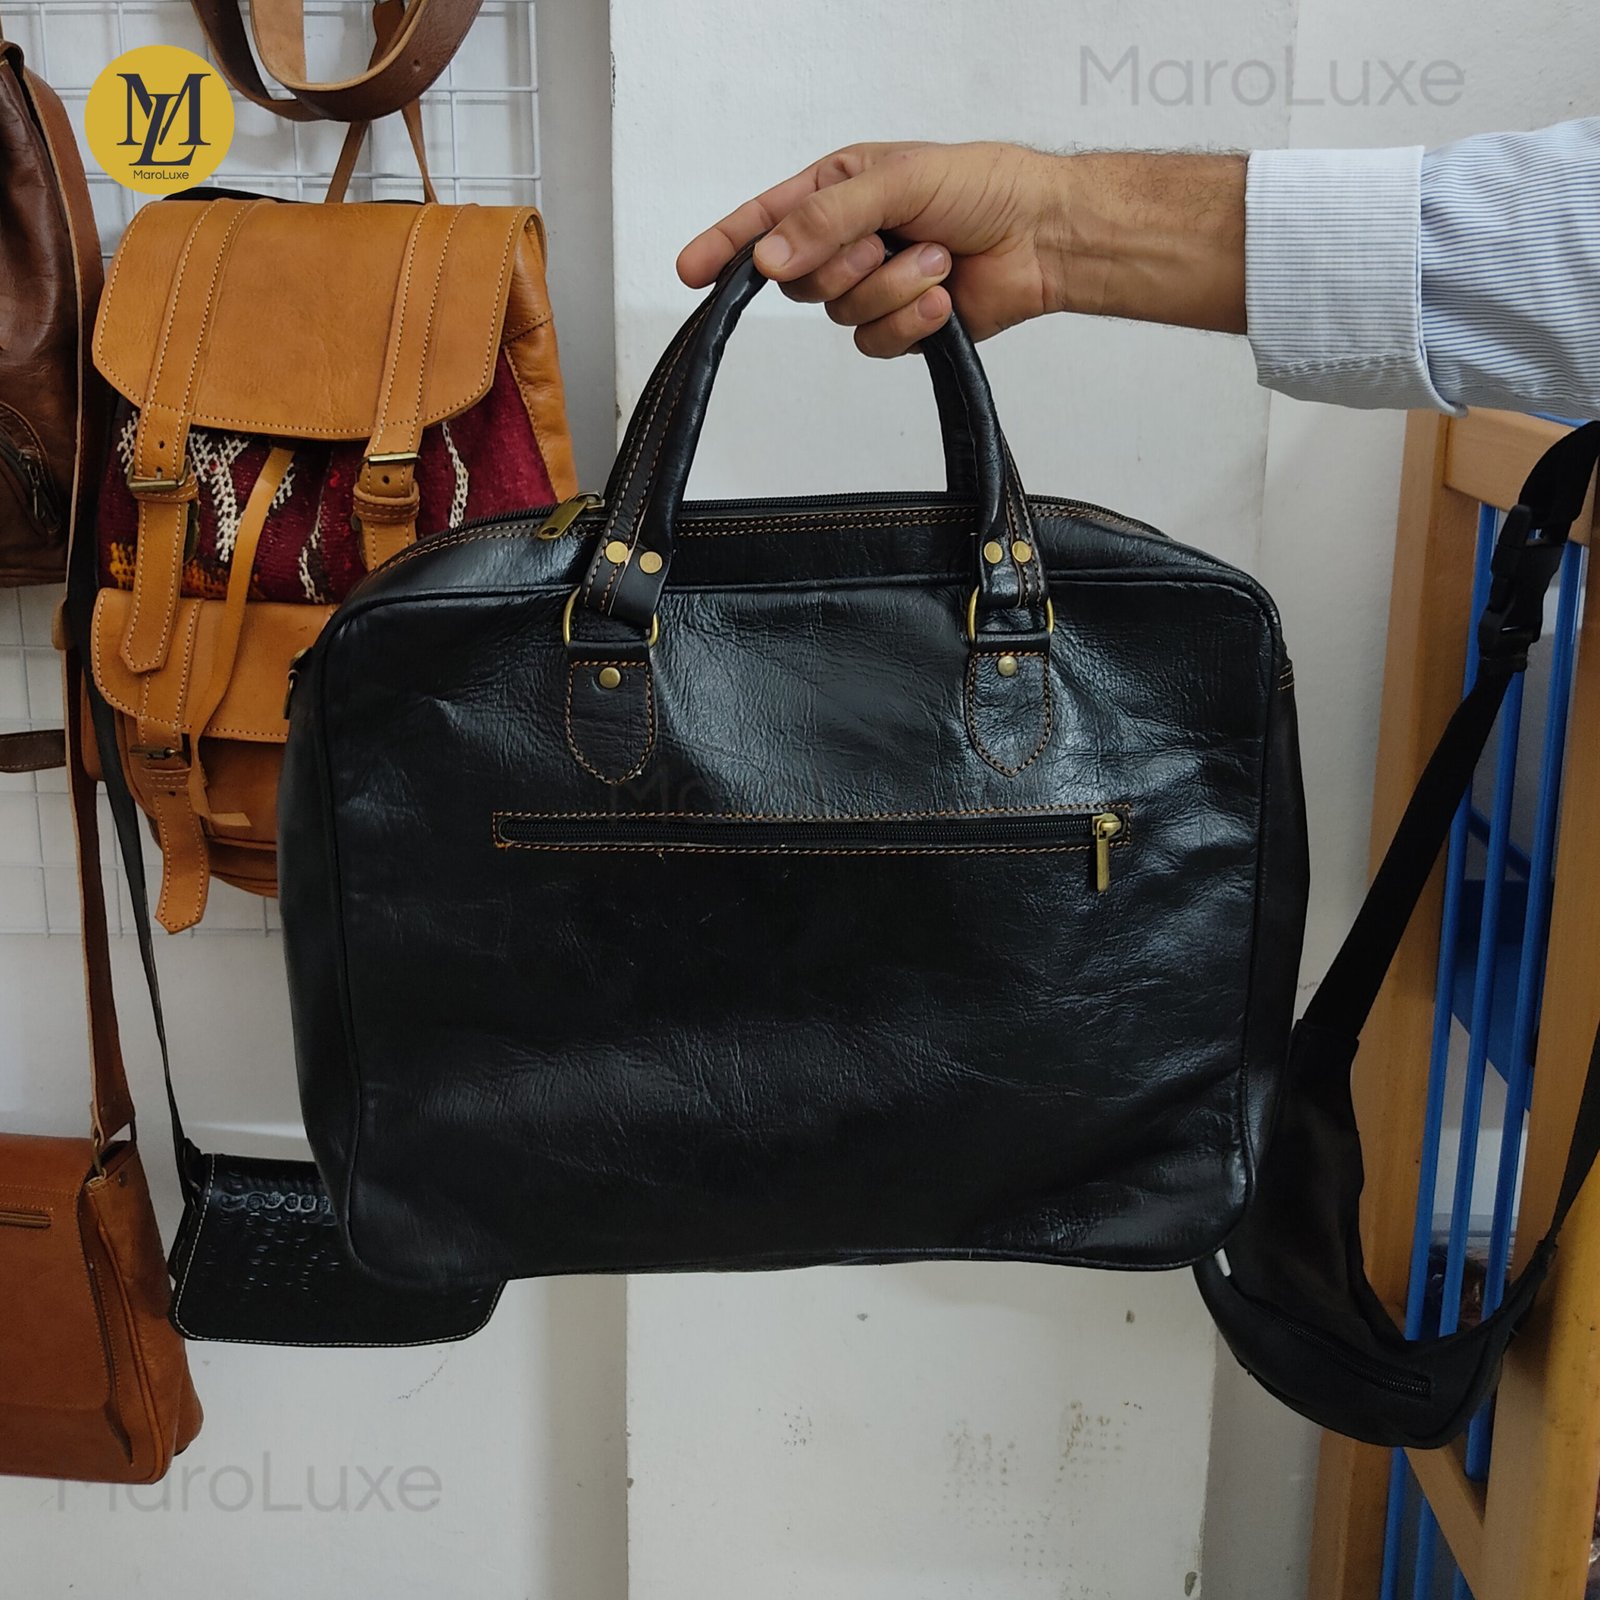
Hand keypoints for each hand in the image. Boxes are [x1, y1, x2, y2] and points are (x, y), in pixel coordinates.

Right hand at [678, 142, 1066, 356]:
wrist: (1044, 237)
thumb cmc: (984, 187)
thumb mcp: (897, 181)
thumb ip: (827, 218)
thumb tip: (769, 255)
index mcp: (838, 193)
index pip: (764, 223)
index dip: (725, 247)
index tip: (690, 271)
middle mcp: (848, 241)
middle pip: (800, 279)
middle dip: (847, 265)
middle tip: (889, 241)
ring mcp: (873, 287)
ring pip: (841, 314)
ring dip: (893, 289)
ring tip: (937, 260)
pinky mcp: (901, 327)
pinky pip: (876, 342)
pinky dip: (911, 322)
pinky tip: (943, 299)